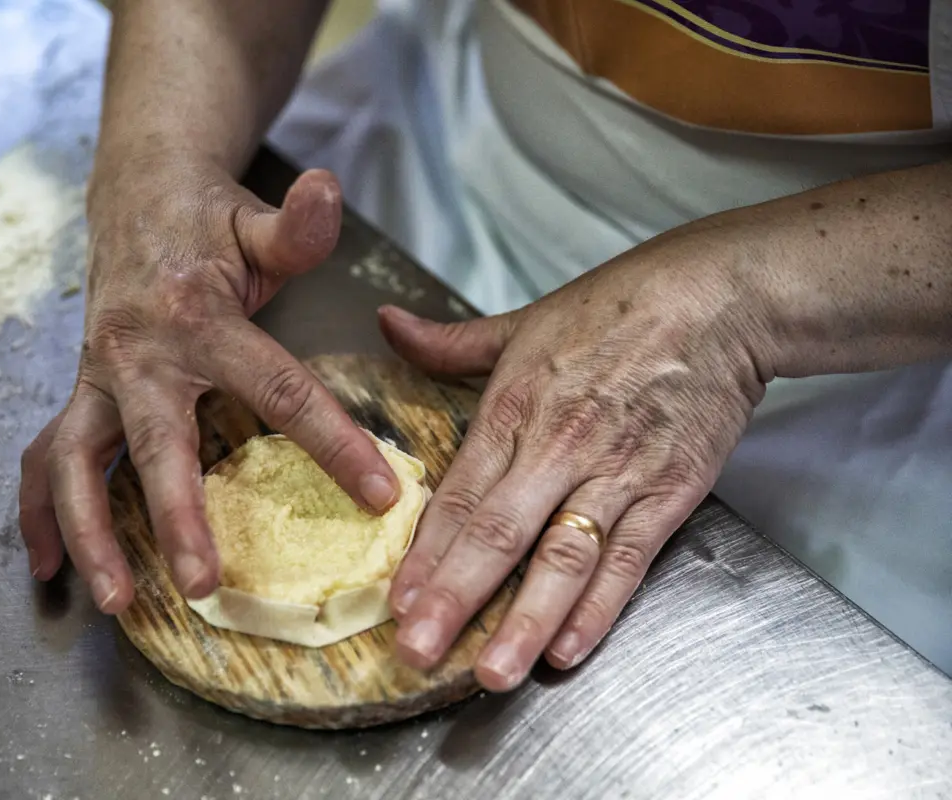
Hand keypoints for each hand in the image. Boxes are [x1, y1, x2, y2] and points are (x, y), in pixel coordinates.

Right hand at [19, 155, 399, 611]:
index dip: (332, 443)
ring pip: (76, 462)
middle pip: (155, 443)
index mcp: (198, 317)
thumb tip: (329, 188)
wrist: (135, 196)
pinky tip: (49, 567)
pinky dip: (42, 514)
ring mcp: (99, 377)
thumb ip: (299, 225)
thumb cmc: (207, 219)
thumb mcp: (258, 217)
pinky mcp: (81, 394)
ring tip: (116, 601)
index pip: (276, 387)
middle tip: (200, 582)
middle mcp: (139, 353)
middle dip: (175, 515)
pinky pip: (47, 457)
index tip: (379, 495)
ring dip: (90, 534)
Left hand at [380, 236, 770, 689]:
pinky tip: (569, 648)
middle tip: (419, 652)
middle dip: (456, 599)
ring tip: (493, 673)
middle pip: (500, 533)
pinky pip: (630, 559)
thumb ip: (450, 341)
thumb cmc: (616, 308)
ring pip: (564, 558)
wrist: (719, 299)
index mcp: (516, 405)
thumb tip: (387, 324)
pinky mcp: (671, 491)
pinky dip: (601, 607)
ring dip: (526, 620)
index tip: (398, 602)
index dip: (427, 553)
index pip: (462, 494)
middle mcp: (560, 446)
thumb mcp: (524, 320)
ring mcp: (618, 473)